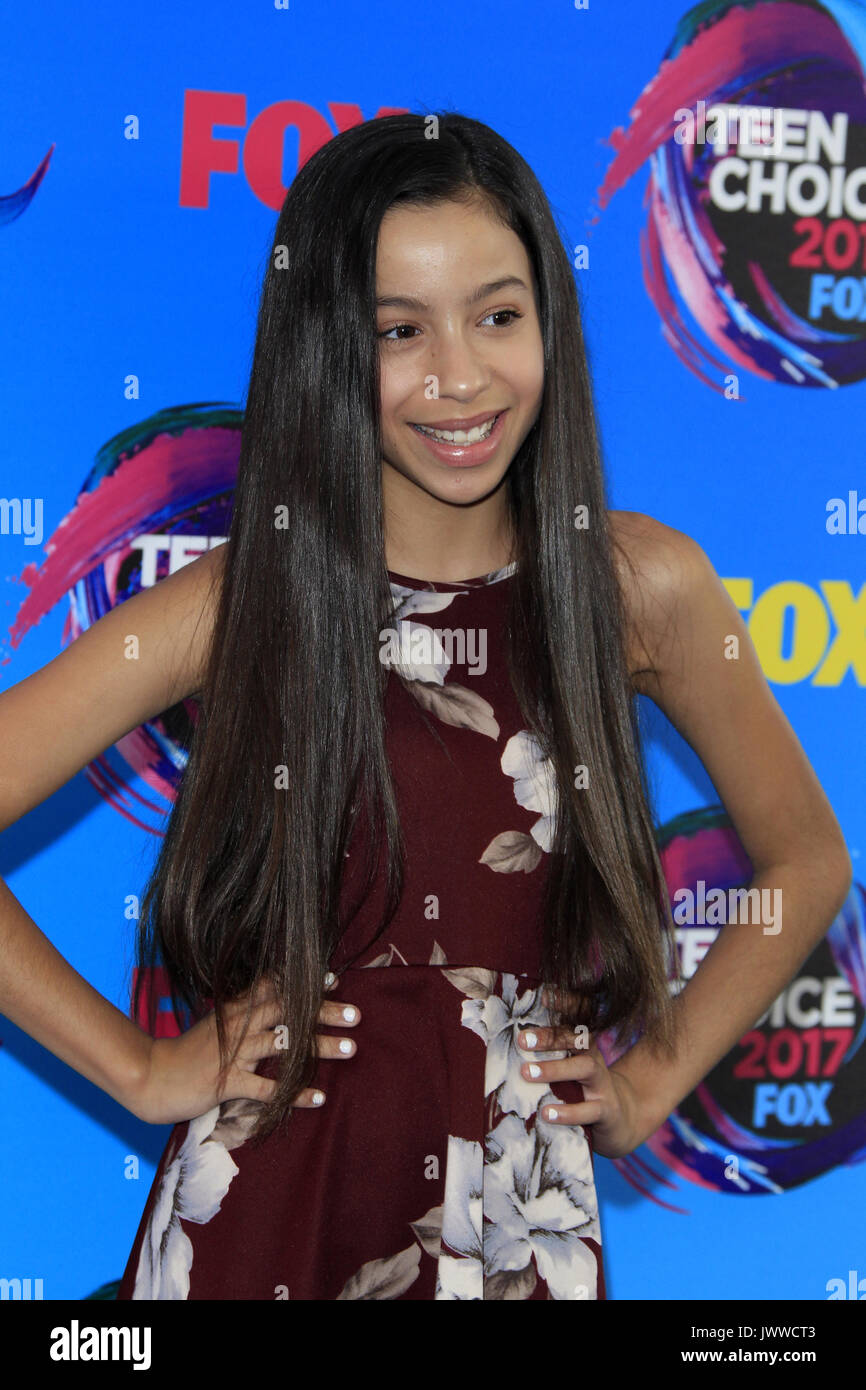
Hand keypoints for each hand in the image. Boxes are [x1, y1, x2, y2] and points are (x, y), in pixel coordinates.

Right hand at [130, 973, 360, 1124]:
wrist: (151, 1075)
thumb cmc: (186, 1053)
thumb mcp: (216, 1025)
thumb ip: (243, 1015)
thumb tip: (272, 1010)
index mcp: (236, 1009)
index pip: (275, 987)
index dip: (305, 982)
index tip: (333, 979)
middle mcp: (239, 1025)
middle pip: (288, 1011)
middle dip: (324, 1011)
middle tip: (356, 1014)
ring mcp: (234, 1053)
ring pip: (285, 1044)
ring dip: (320, 1046)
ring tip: (350, 1047)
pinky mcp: (228, 1081)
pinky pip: (268, 1088)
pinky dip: (294, 1093)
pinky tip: (318, 1097)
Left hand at [517, 988, 643, 1158]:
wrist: (619, 1118)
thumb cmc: (582, 1089)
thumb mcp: (567, 1068)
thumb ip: (547, 1055)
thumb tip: (509, 1042)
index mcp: (583, 1046)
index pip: (577, 1019)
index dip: (566, 1003)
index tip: (544, 996)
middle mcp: (594, 1059)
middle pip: (578, 1039)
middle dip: (550, 1037)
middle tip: (521, 1040)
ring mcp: (603, 1084)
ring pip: (585, 1068)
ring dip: (555, 1069)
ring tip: (526, 1073)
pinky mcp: (606, 1111)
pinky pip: (589, 1110)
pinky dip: (568, 1112)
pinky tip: (546, 1113)